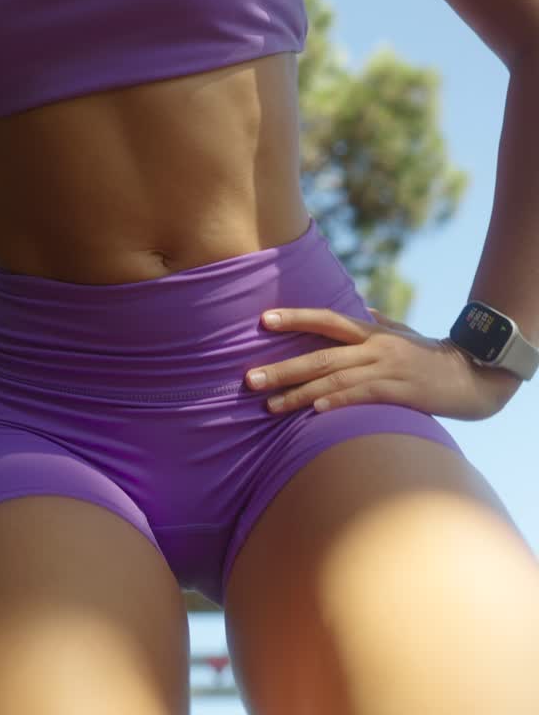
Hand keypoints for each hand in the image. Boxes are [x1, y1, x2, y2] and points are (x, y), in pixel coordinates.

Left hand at [245, 306, 522, 421]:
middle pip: (320, 356)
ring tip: (269, 405)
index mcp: (370, 331)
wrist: (472, 375)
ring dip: (299, 394)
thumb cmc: (432, 355)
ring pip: (334, 381)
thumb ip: (378, 321)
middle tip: (249, 379)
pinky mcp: (398, 392)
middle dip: (282, 367)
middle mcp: (373, 347)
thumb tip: (358, 308)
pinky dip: (338, 404)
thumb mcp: (403, 333)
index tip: (263, 320)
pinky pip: (362, 397)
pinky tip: (315, 413)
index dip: (295, 318)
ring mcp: (386, 369)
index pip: (325, 319)